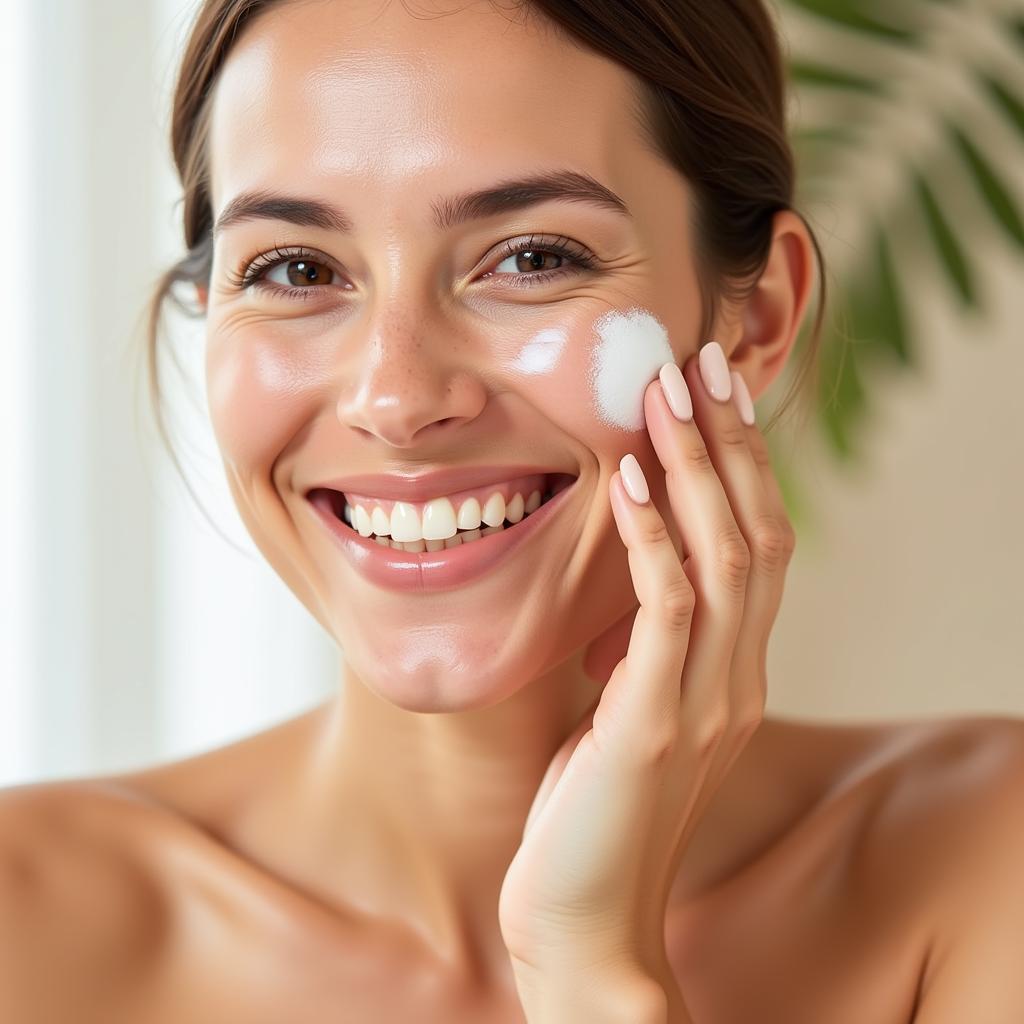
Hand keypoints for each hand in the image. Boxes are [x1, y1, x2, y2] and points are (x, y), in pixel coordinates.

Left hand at [498, 343, 795, 991]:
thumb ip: (643, 654)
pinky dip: (652, 542)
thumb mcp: (627, 715)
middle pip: (759, 535)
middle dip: (730, 444)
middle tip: (700, 361)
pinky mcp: (653, 728)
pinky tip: (630, 485)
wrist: (585, 924)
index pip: (758, 549)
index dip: (741, 468)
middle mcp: (737, 681)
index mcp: (732, 675)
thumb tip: (623, 586)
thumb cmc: (593, 814)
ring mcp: (704, 705)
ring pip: (726, 559)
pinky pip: (667, 614)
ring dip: (698, 469)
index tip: (712, 396)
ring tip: (668, 393)